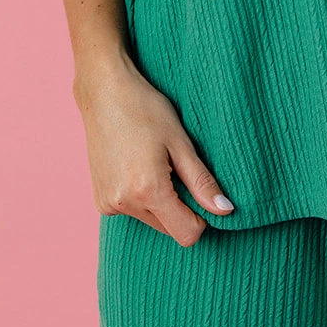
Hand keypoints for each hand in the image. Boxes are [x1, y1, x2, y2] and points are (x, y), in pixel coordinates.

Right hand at [72, 51, 234, 244]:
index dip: (201, 217)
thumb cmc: (145, 109)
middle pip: (169, 228)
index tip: (200, 189)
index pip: (187, 234)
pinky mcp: (100, 200)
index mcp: (148, 190)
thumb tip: (225, 211)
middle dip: (180, 206)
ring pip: (151, 220)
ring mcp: (108, 204)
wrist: (104, 92)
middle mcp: (124, 204)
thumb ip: (202, 182)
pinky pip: (132, 211)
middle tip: (175, 167)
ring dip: (160, 202)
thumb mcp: (181, 142)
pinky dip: (141, 197)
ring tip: (154, 163)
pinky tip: (137, 166)